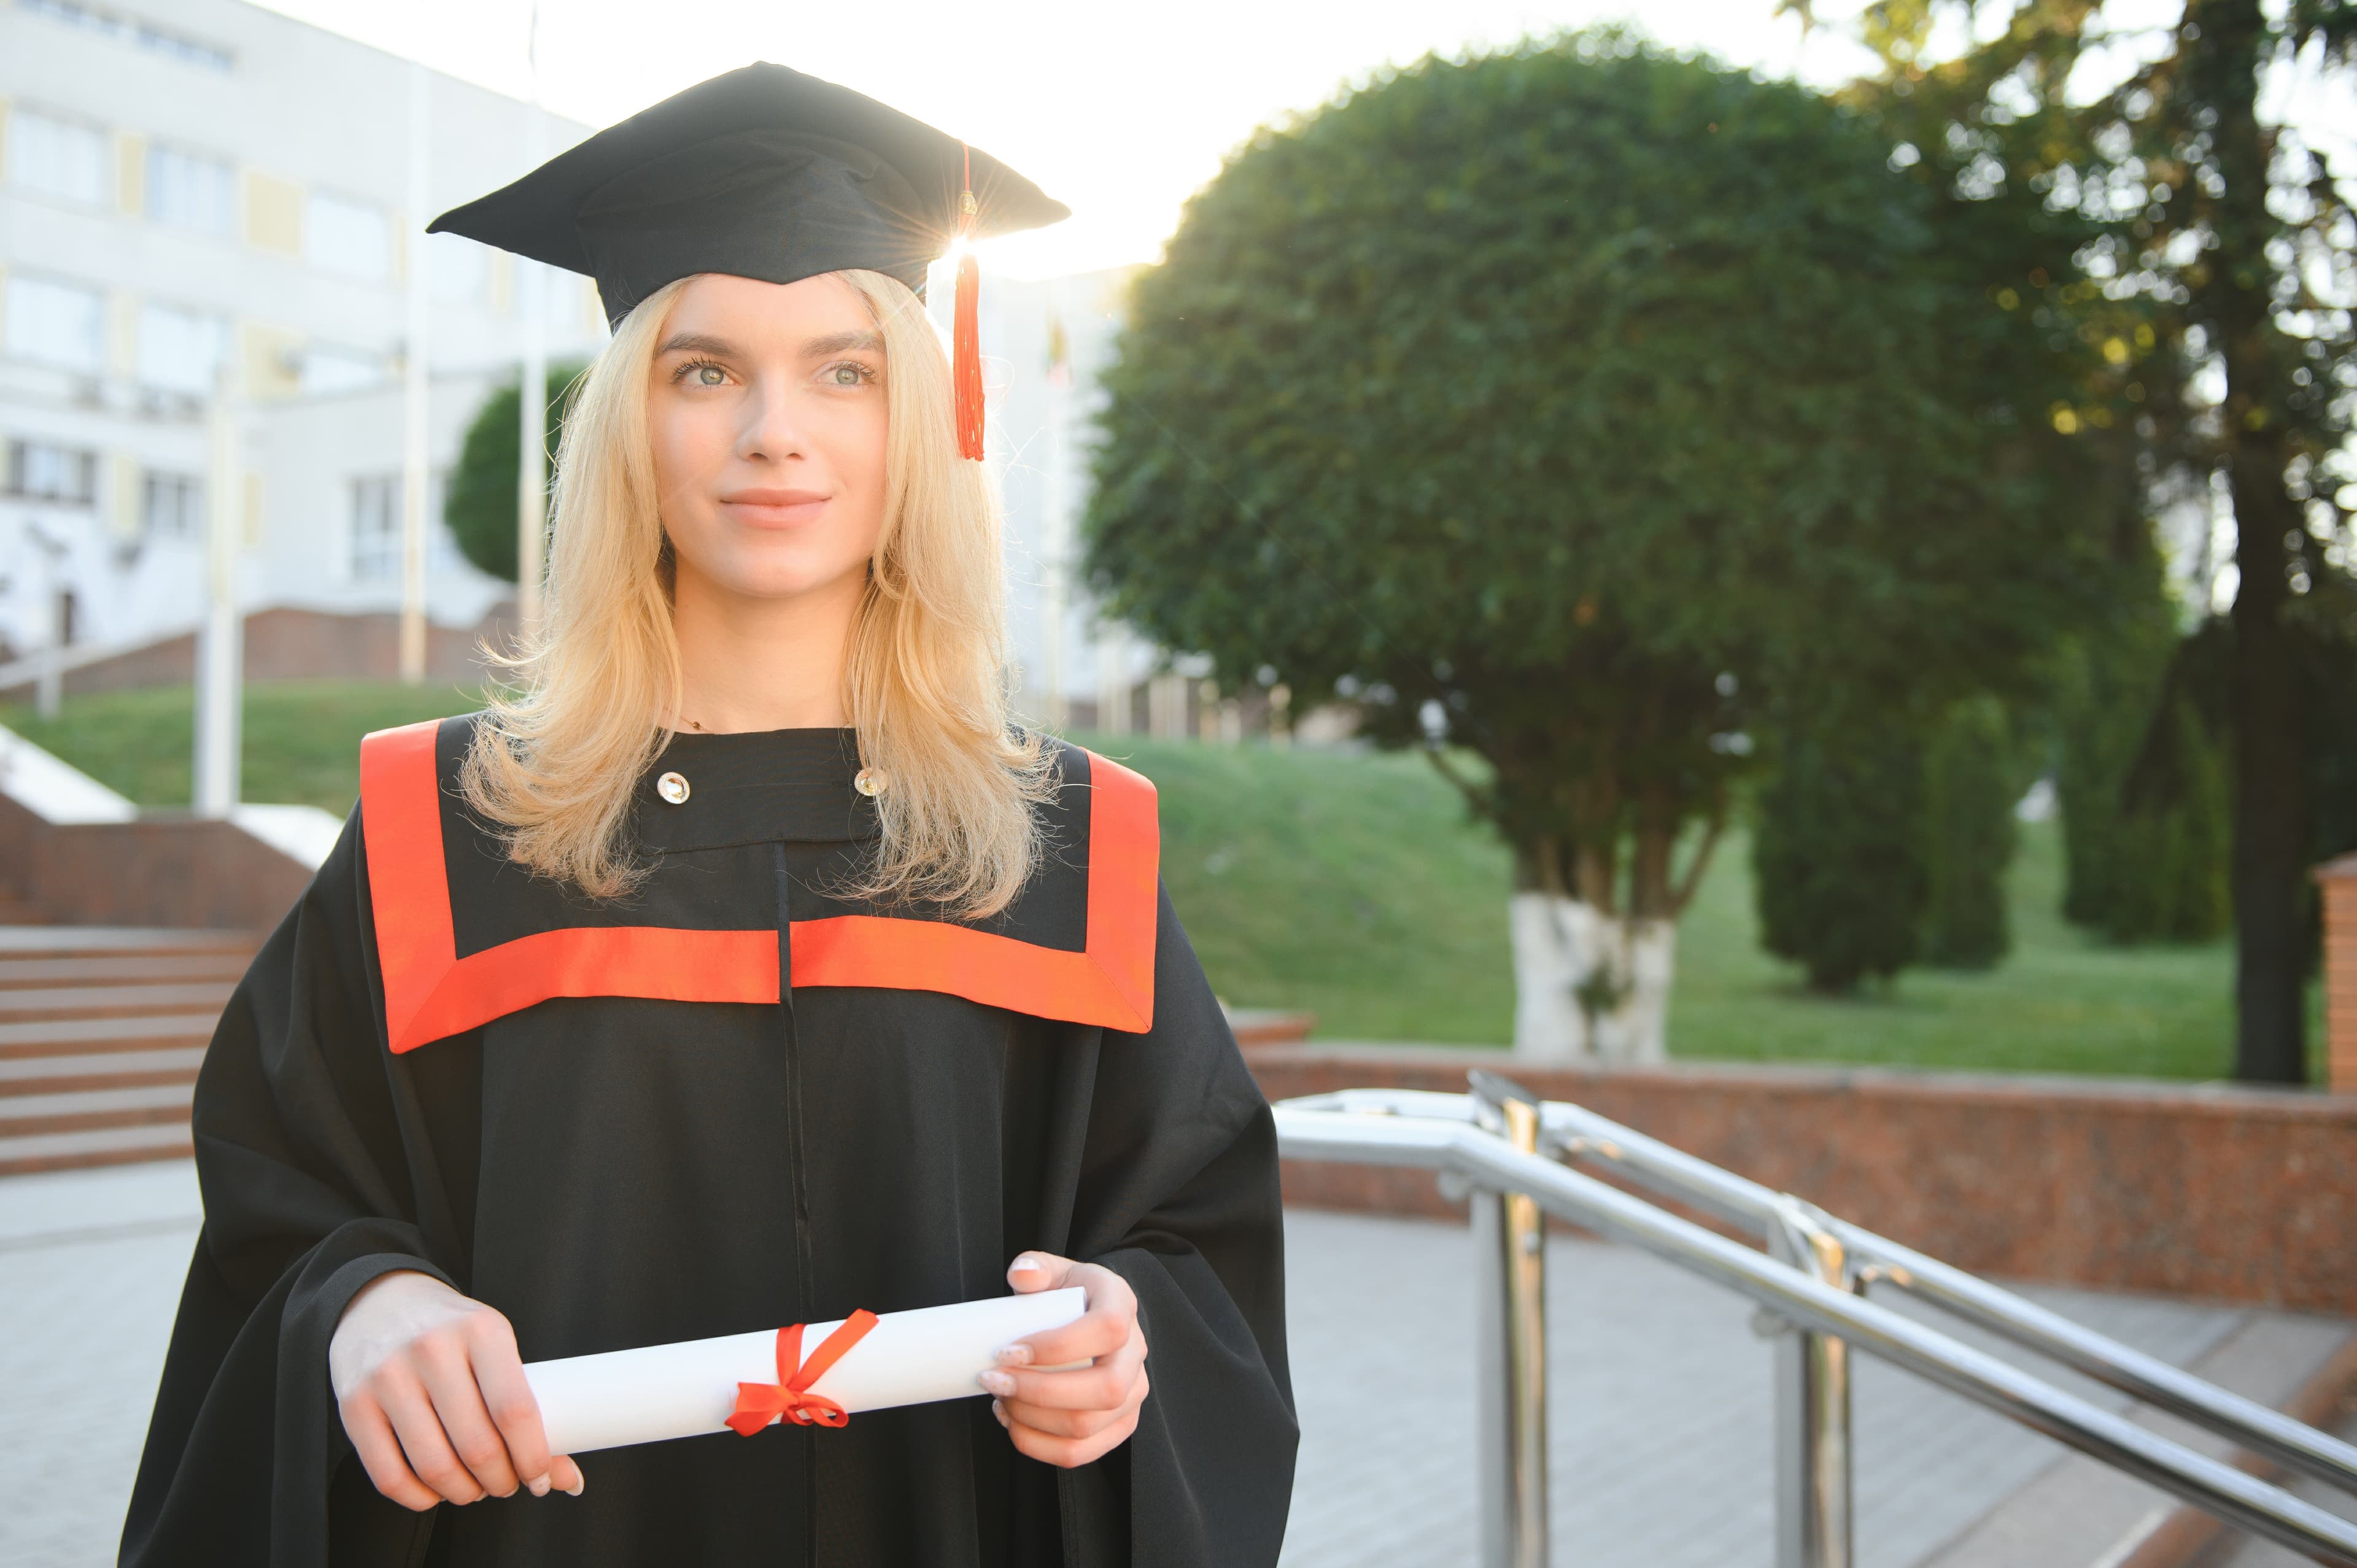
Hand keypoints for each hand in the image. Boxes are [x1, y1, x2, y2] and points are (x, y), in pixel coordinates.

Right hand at [328, 1269, 583, 1509]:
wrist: (380, 1300)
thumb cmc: (452, 1332)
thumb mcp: (495, 1348)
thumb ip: (528, 1406)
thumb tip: (568, 1478)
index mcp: (482, 1331)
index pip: (515, 1409)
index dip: (534, 1457)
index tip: (541, 1478)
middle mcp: (432, 1350)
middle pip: (477, 1446)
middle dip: (500, 1481)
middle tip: (507, 1484)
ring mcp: (388, 1377)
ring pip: (434, 1466)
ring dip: (463, 1493)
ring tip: (474, 1488)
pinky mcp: (353, 1404)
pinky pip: (388, 1475)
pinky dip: (419, 1498)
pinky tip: (435, 1491)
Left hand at [981, 1252, 1149, 1467]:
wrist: (1088, 1318)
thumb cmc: (1067, 1296)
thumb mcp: (1054, 1271)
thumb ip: (1034, 1266)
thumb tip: (1022, 1274)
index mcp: (1122, 1305)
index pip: (1106, 1330)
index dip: (1057, 1347)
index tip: (1008, 1350)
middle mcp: (1136, 1353)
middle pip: (1104, 1390)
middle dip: (1039, 1393)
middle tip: (993, 1381)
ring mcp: (1132, 1394)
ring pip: (1087, 1426)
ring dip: (1032, 1420)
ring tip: (999, 1400)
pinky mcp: (1118, 1425)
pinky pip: (1080, 1453)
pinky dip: (1038, 1446)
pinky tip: (1012, 1423)